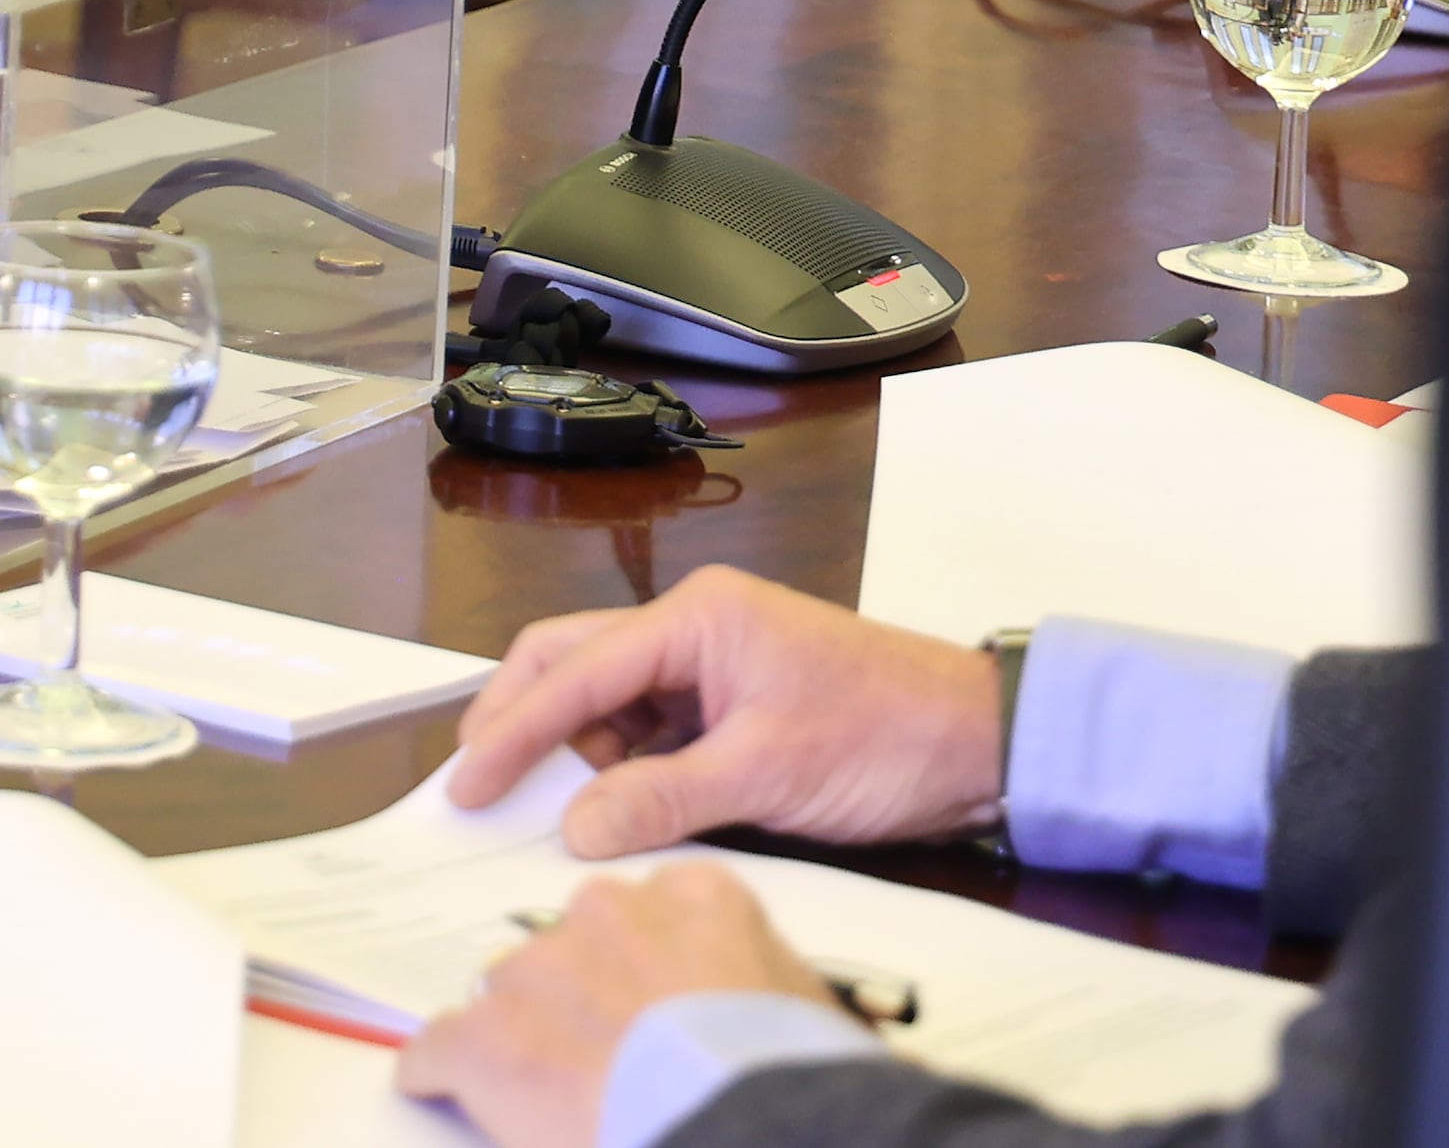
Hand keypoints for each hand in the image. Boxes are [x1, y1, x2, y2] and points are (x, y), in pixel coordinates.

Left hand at [391, 865, 851, 1147]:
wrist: (742, 1130)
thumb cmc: (792, 1083)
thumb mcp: (806, 1007)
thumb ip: (753, 980)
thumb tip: (741, 1008)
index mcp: (694, 897)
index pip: (647, 916)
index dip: (642, 975)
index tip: (646, 1012)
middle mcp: (609, 913)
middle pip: (570, 949)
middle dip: (578, 1003)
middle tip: (602, 1063)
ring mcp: (541, 970)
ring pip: (507, 996)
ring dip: (522, 1040)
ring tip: (547, 1099)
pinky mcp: (488, 1036)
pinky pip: (439, 1047)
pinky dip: (440, 1073)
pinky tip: (446, 1091)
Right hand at [444, 566, 1005, 860]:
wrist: (981, 746)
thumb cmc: (888, 736)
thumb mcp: (768, 773)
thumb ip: (664, 800)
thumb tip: (578, 829)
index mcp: (698, 619)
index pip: (575, 671)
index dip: (512, 731)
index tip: (467, 784)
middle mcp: (695, 630)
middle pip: (574, 665)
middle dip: (522, 722)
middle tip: (478, 787)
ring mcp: (713, 668)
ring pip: (608, 704)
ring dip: (573, 756)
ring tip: (540, 816)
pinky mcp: (732, 710)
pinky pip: (651, 736)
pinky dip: (619, 774)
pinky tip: (603, 815)